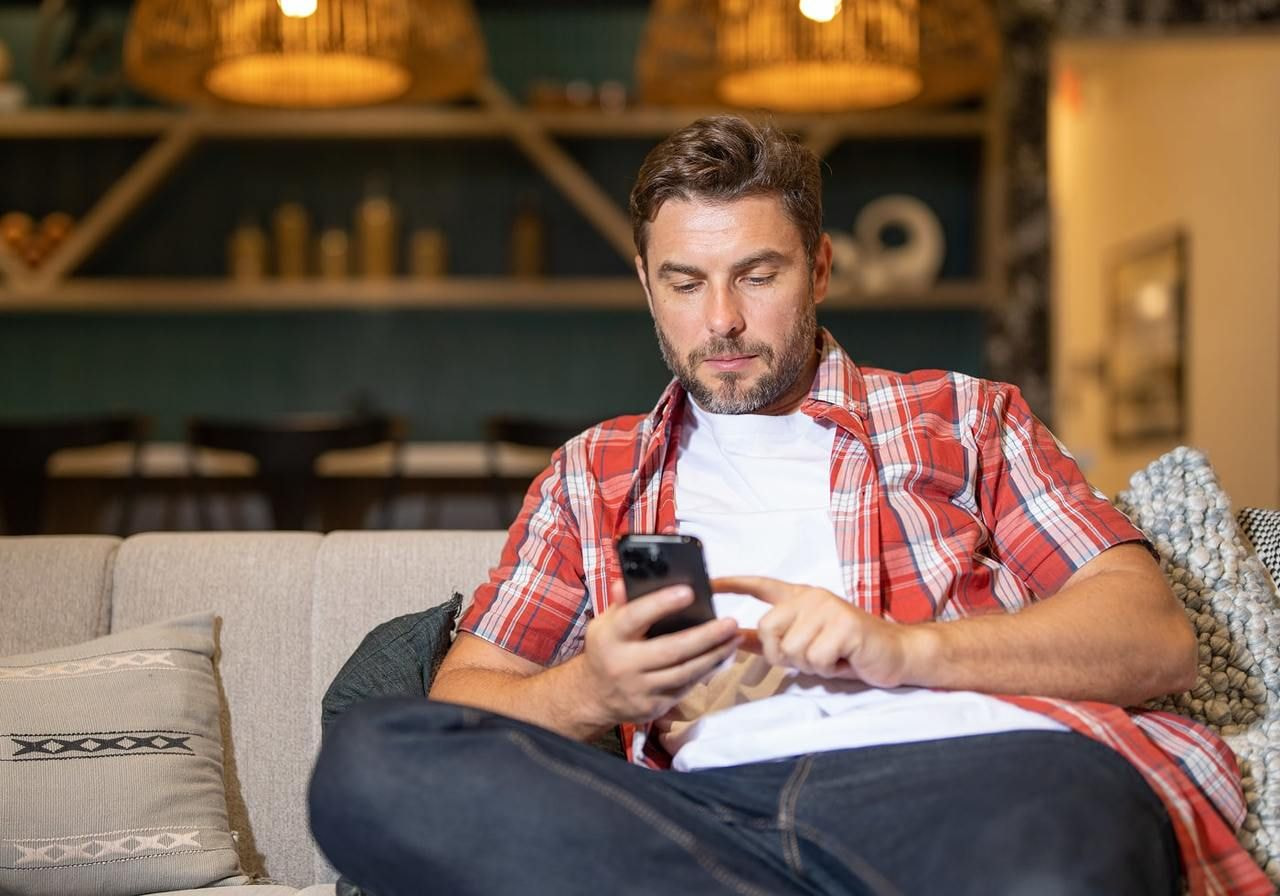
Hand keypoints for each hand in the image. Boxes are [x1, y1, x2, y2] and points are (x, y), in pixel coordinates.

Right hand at [579, 580, 741, 725]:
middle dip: (704, 636)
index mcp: (610, 637)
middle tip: (729, 622)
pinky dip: (705, 672)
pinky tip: (720, 658)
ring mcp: (639, 689)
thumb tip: (629, 582)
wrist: (594, 696)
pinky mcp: (653, 707)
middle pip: (670, 650)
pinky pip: (684, 688)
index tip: (689, 592)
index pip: (635, 617)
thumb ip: (622, 604)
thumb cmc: (606, 650)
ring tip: (733, 638)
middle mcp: (624, 664)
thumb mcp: (605, 623)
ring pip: (684, 672)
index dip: (661, 604)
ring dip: (713, 656)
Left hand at [713, 576, 915, 686]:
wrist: (894, 654)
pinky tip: (845, 660)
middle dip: (785, 655)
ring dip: (812, 665)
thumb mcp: (806, 642)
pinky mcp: (845, 625)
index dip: (732, 584)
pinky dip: (829, 669)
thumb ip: (773, 638)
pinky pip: (816, 659)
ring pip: (792, 650)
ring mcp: (828, 608)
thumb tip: (736, 637)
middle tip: (813, 657)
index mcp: (799, 597)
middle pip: (768, 630)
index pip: (760, 585)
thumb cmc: (847, 651)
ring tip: (833, 657)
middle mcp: (810, 597)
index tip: (707, 583)